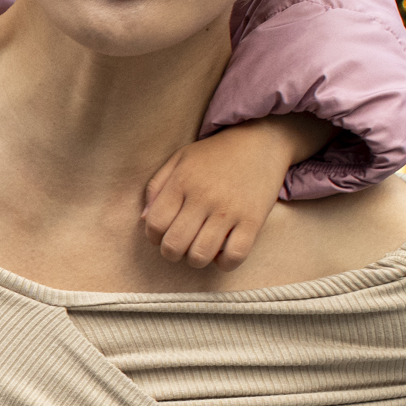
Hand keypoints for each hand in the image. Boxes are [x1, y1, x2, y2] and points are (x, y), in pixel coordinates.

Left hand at [143, 122, 299, 268]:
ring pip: (201, 255)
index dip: (153, 236)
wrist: (261, 142)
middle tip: (179, 244)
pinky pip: (234, 256)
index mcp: (182, 181)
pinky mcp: (253, 220)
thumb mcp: (180, 159)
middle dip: (171, 252)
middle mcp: (204, 197)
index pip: (155, 223)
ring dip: (195, 260)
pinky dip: (224, 263)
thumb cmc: (215, 154)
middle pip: (174, 245)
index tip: (162, 234)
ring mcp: (230, 210)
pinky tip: (222, 252)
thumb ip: (156, 187)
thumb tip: (144, 219)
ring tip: (199, 248)